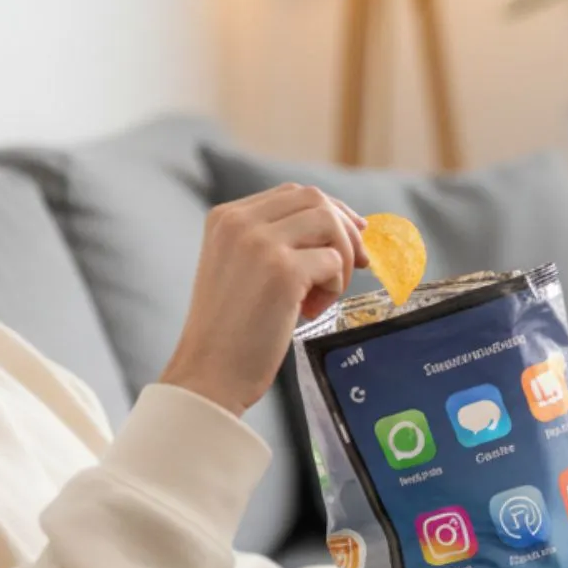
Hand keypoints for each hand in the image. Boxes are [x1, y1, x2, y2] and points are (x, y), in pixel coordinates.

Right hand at [159, 184, 369, 415]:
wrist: (209, 374)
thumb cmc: (231, 331)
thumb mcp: (240, 269)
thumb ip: (274, 242)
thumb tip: (345, 227)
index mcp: (226, 218)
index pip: (292, 193)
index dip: (330, 211)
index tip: (352, 236)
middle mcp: (240, 222)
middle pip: (315, 199)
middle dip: (345, 229)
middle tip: (359, 264)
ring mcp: (260, 243)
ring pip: (329, 223)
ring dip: (341, 258)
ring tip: (323, 294)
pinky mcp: (282, 271)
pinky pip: (333, 262)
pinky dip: (334, 287)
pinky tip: (310, 312)